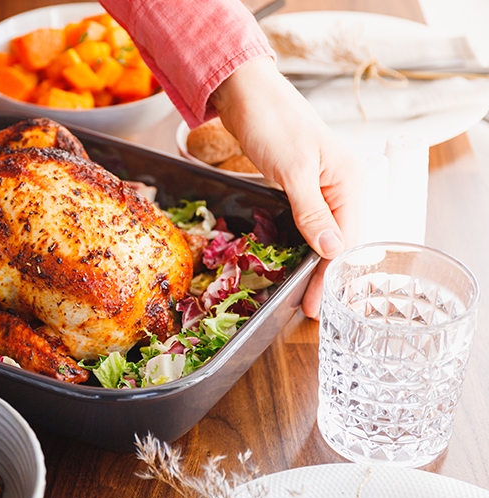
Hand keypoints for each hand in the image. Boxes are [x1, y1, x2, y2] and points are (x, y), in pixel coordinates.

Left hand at [211, 56, 361, 318]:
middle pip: (338, 240)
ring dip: (314, 261)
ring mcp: (321, 184)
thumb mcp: (292, 171)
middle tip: (306, 308)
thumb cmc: (272, 122)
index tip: (313, 305)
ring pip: (323, 232)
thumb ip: (311, 212)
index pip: (347, 241)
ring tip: (301, 291)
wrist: (246, 91)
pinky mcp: (300, 183)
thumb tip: (333, 251)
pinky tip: (293, 258)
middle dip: (324, 275)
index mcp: (350, 181)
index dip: (330, 275)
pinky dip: (301, 241)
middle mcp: (342, 185)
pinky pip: (306, 219)